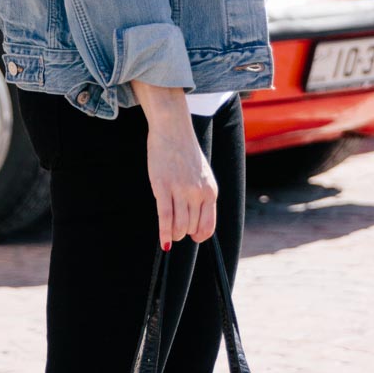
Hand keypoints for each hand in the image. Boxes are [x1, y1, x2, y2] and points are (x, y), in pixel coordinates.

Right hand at [131, 83, 218, 246]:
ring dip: (175, 235)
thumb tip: (194, 221)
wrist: (172, 129)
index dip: (200, 236)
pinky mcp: (162, 187)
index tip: (193, 237)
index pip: (209, 225)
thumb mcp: (202, 175)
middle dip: (184, 232)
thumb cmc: (185, 152)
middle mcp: (198, 192)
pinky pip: (165, 217)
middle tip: (177, 229)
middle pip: (191, 227)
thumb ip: (201, 196)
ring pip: (179, 225)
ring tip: (170, 234)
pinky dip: (164, 233)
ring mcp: (180, 190)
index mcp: (211, 190)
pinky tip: (163, 243)